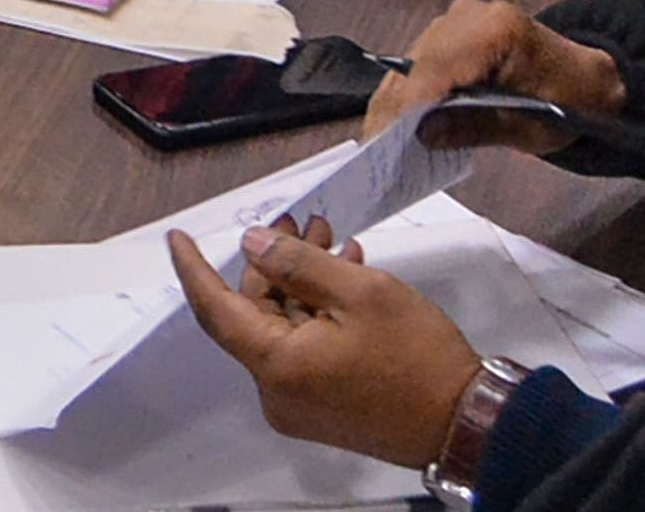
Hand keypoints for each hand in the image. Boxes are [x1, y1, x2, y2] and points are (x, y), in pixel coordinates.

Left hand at [168, 218, 483, 464]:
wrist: (466, 422)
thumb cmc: (417, 359)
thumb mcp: (359, 292)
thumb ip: (297, 263)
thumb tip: (251, 245)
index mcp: (275, 367)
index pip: (214, 310)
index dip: (193, 269)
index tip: (178, 238)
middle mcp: (278, 392)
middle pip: (255, 315)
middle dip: (273, 264)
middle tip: (300, 221)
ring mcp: (301, 404)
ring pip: (283, 328)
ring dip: (300, 283)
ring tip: (329, 238)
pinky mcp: (324, 407)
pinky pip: (304, 349)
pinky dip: (317, 312)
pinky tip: (344, 273)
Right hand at [361, 0, 628, 144]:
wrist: (594, 75)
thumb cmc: (572, 103)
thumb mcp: (530, 128)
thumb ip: (474, 126)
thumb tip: (421, 134)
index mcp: (495, 31)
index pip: (436, 69)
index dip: (405, 107)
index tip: (379, 143)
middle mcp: (469, 14)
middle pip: (416, 64)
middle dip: (392, 107)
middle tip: (371, 151)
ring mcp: (458, 17)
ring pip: (412, 61)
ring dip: (396, 100)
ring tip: (379, 140)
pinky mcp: (453, 28)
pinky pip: (422, 59)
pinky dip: (409, 89)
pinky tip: (398, 119)